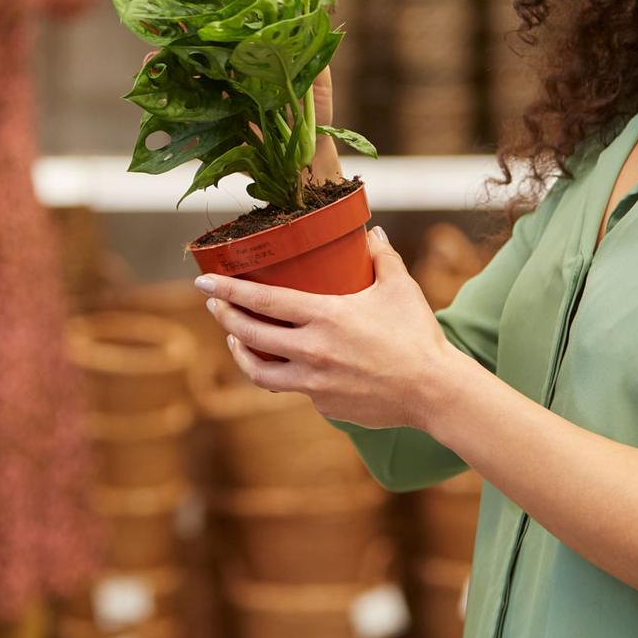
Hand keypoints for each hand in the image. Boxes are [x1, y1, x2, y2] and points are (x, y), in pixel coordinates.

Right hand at [150, 0, 339, 183]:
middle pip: (195, 27)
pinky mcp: (199, 113)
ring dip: (164, 39)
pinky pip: (173, 93)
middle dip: (179, 3)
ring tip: (157, 25)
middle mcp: (224, 61)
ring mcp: (209, 85)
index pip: (224, 9)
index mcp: (249, 45)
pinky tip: (154, 65)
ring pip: (177, 57)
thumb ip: (304, 41)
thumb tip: (302, 2)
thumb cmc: (311, 111)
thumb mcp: (314, 71)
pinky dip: (160, 79)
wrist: (304, 158)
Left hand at [195, 227, 459, 429]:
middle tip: (214, 304)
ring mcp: (314, 382)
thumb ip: (382, 256)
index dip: (229, 289)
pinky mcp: (323, 405)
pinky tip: (292, 364)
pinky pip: (295, 388)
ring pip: (259, 371)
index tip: (204, 281)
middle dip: (225, 316)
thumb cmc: (417, 334)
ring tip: (234, 339)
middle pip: (249, 334)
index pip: (263, 300)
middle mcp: (311, 351)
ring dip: (241, 352)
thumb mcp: (400, 287)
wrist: (432, 390)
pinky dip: (288, 374)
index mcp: (325, 316)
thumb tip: (373, 233)